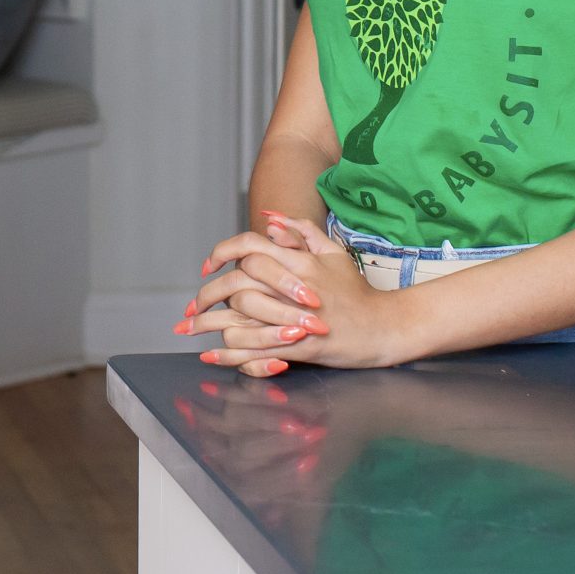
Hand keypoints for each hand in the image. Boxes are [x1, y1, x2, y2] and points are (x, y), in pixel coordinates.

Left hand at [184, 214, 406, 374]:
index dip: (222, 253)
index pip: (250, 248)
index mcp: (299, 262)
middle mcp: (294, 287)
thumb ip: (302, 233)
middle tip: (190, 307)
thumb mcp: (334, 254)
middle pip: (237, 283)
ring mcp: (296, 317)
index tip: (207, 267)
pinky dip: (230, 352)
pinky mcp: (300, 346)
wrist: (385, 327)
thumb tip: (270, 219)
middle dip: (207, 295)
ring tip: (189, 330)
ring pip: (241, 316)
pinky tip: (211, 353)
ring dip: (209, 324)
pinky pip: (256, 348)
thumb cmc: (358, 292)